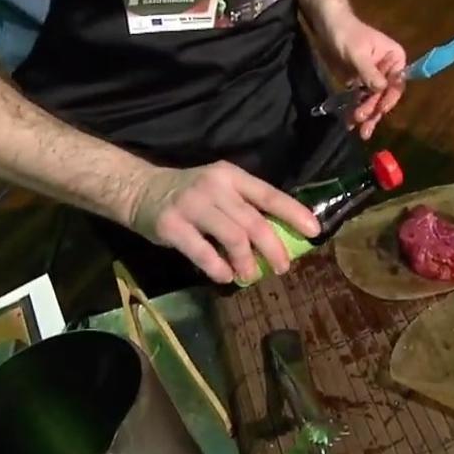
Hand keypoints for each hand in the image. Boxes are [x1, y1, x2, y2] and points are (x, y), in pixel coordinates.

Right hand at [129, 162, 318, 283]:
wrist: (139, 190)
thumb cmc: (189, 194)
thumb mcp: (220, 189)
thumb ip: (245, 207)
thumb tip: (280, 238)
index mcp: (232, 177)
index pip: (269, 195)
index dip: (294, 213)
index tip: (314, 231)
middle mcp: (214, 188)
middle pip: (254, 221)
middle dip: (274, 248)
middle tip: (283, 267)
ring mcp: (192, 206)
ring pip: (233, 237)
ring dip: (247, 262)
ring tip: (250, 275)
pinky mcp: (173, 227)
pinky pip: (203, 253)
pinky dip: (218, 268)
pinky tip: (225, 276)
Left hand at [324, 16, 406, 139]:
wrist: (327, 26)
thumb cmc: (346, 34)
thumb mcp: (358, 53)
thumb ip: (369, 72)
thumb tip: (381, 89)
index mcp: (395, 58)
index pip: (397, 83)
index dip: (389, 98)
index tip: (379, 109)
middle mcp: (388, 70)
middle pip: (384, 95)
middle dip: (373, 109)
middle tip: (361, 121)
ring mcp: (373, 78)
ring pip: (373, 101)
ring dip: (365, 115)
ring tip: (357, 129)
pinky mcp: (359, 83)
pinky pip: (360, 99)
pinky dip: (355, 110)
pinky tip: (350, 123)